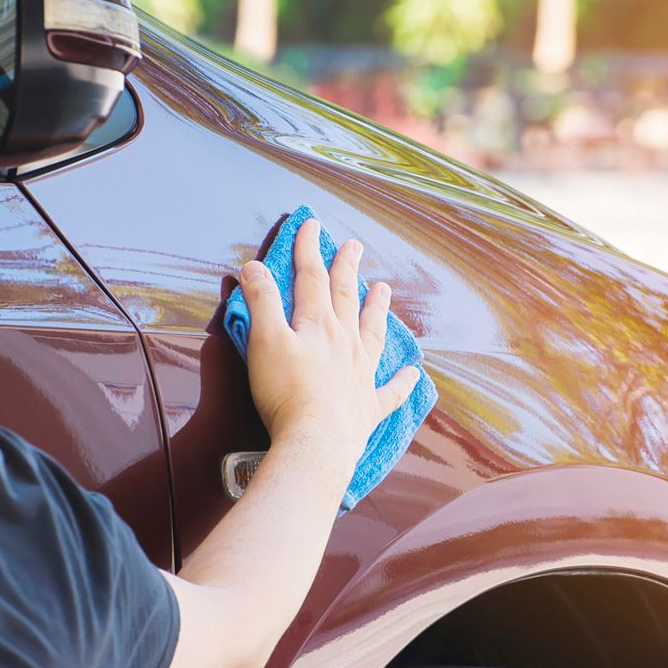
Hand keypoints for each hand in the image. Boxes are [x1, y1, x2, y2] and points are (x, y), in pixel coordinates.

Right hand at [238, 219, 418, 486]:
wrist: (316, 442)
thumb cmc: (286, 393)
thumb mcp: (264, 341)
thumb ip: (261, 302)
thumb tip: (254, 267)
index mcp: (319, 325)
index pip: (312, 278)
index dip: (309, 249)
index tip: (311, 225)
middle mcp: (346, 343)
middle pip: (346, 297)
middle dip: (347, 268)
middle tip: (354, 245)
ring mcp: (361, 374)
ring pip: (373, 333)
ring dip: (378, 309)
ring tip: (384, 289)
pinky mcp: (369, 406)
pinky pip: (391, 391)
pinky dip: (402, 381)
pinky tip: (413, 373)